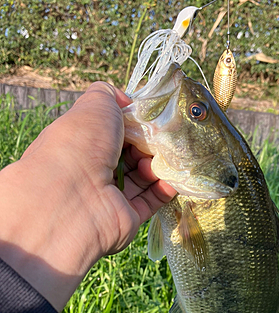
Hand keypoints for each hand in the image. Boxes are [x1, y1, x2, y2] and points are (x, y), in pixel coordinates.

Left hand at [0, 82, 175, 312]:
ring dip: (157, 164)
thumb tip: (124, 100)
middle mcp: (93, 170)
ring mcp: (109, 196)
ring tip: (165, 157)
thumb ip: (109, 95)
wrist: (73, 197)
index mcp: (81, 143)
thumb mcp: (94, 105)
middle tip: (165, 137)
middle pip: (129, 154)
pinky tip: (173, 177)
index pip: (112, 132)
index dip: (133, 122)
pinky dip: (164, 188)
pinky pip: (150, 200)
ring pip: (141, 177)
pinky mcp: (125, 218)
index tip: (151, 117)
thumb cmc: (79, 144)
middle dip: (149, 144)